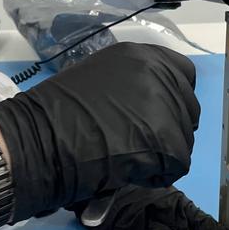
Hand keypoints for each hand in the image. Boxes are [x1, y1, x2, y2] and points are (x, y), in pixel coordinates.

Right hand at [0, 43, 198, 222]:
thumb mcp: (99, 79)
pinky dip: (155, 174)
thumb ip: (130, 87)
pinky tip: (128, 171)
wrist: (41, 139)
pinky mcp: (169, 141)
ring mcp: (166, 106)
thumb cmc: (58, 114)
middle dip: (169, 128)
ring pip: (183, 138)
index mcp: (141, 55)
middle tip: (140, 143)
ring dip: (161, 153)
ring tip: (127, 158)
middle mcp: (159, 74)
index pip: (182, 73)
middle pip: (187, 107)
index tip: (156, 115)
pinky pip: (176, 165)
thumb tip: (146, 109)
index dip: (172, 98)